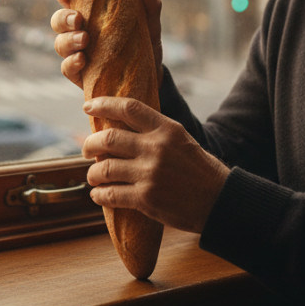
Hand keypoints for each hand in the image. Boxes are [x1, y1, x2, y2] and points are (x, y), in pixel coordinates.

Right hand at [49, 0, 164, 87]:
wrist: (150, 75)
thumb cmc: (144, 42)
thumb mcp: (149, 24)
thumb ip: (149, 7)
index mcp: (91, 13)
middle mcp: (78, 31)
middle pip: (58, 20)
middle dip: (64, 18)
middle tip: (78, 20)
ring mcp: (76, 52)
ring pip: (60, 43)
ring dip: (69, 40)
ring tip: (84, 39)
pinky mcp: (79, 73)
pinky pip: (66, 67)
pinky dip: (71, 62)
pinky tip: (82, 60)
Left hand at [81, 96, 229, 233]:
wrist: (219, 201)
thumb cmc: (198, 169)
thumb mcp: (181, 139)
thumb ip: (155, 131)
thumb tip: (120, 124)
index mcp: (166, 129)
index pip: (128, 108)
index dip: (103, 104)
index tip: (88, 106)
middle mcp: (156, 148)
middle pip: (108, 138)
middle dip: (89, 144)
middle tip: (85, 149)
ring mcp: (149, 173)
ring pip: (104, 168)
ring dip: (92, 173)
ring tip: (93, 176)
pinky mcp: (146, 198)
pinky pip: (111, 194)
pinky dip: (99, 195)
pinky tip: (98, 195)